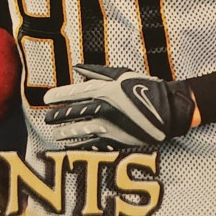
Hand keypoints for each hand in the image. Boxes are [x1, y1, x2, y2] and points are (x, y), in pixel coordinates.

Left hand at [43, 64, 194, 149]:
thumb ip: (98, 71)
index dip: (59, 96)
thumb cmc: (145, 87)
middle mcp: (104, 108)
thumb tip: (78, 68)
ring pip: (80, 130)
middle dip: (58, 116)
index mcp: (105, 90)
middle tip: (47, 118)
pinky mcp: (116, 140)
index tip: (47, 99)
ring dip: (66, 132)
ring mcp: (109, 126)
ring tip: (56, 133)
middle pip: (73, 113)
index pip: (75, 93)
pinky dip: (81, 145)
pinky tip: (72, 146)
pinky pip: (94, 144)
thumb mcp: (122, 73)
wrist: (168, 109)